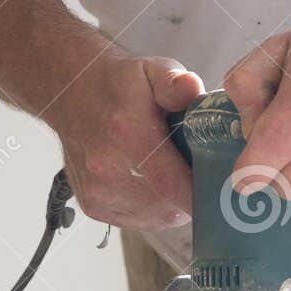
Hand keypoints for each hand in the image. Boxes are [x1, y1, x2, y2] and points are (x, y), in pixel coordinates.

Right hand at [46, 52, 204, 229]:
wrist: (70, 92)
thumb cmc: (118, 83)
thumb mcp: (152, 69)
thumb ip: (176, 82)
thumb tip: (193, 90)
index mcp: (128, 134)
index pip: (176, 187)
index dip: (205, 193)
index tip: (221, 184)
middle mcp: (108, 169)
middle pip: (170, 208)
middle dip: (191, 194)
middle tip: (196, 170)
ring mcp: (98, 191)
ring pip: (156, 218)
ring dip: (172, 202)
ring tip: (170, 171)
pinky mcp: (92, 205)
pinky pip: (137, 220)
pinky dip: (151, 207)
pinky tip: (150, 181)